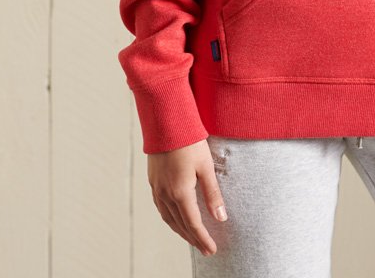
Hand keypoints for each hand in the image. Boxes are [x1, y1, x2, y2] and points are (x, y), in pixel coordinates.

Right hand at [147, 138, 227, 256]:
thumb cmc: (189, 142)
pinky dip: (171, 219)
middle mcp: (165, 195)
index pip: (193, 223)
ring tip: (193, 238)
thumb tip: (221, 218)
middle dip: (193, 238)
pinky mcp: (153, 182)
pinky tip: (176, 218)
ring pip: (169, 218)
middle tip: (205, 249)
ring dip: (181, 231)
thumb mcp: (206, 166)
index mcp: (180, 192)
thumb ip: (212, 193)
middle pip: (180, 225)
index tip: (212, 250)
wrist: (166, 123)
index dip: (203, 239)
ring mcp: (157, 189)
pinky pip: (161, 208)